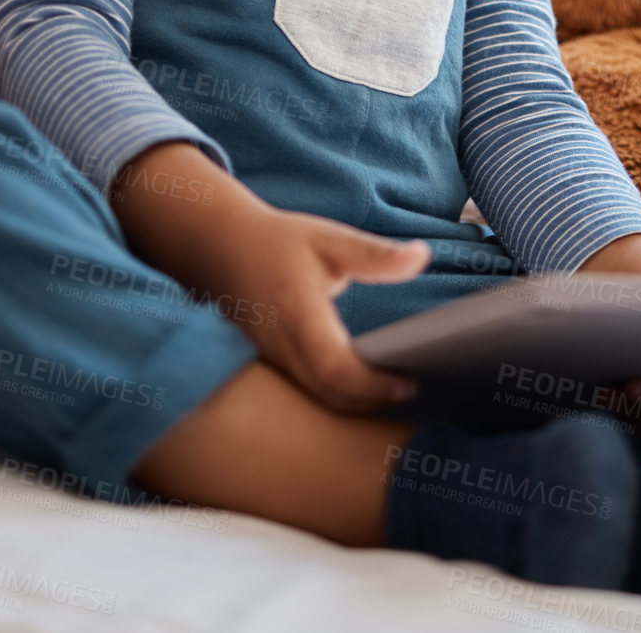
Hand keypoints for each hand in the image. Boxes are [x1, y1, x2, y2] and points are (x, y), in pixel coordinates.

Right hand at [110, 140, 429, 413]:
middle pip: (330, 394)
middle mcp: (282, 344)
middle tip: (412, 390)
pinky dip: (339, 394)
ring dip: (357, 402)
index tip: (409, 382)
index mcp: (298, 312)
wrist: (219, 248)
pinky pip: (308, 390)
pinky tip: (365, 384)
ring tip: (397, 389)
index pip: (335, 366)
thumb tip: (421, 256)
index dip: (373, 384)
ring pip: (318, 397)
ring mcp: (273, 358)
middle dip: (373, 401)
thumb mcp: (329, 238)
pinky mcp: (273, 362)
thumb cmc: (278, 242)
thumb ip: (375, 255)